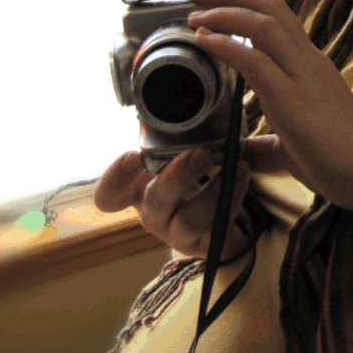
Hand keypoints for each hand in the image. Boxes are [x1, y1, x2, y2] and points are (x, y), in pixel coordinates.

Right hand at [95, 145, 263, 259]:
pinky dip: (232, 198)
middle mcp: (154, 214)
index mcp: (139, 191)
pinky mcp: (205, 245)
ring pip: (189, 219)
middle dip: (179, 175)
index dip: (116, 178)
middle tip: (202, 153)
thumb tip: (199, 108)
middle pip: (156, 200)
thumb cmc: (194, 179)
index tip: (134, 156)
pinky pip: (217, 225)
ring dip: (215, 189)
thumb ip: (178, 140)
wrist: (220, 218)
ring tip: (237, 166)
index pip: (110, 195)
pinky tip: (242, 176)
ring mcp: (178, 233)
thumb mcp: (179, 157)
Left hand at [185, 0, 352, 212]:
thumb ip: (265, 145)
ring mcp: (304, 78)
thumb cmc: (344, 163)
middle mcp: (310, 63)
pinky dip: (226, 45)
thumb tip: (241, 152)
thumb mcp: (294, 147)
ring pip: (263, 25)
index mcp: (312, 68)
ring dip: (224, 12)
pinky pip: (255, 61)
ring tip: (195, 12)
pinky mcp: (294, 100)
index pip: (280, 20)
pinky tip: (203, 40)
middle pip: (271, 8)